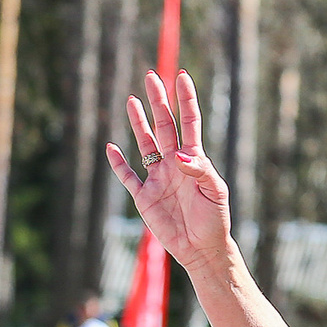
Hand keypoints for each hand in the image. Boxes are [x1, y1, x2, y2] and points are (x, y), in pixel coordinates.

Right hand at [105, 71, 233, 267]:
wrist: (202, 249)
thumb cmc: (214, 220)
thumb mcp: (215, 193)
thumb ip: (200, 170)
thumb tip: (180, 154)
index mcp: (194, 159)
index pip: (189, 123)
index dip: (186, 100)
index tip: (182, 77)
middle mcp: (174, 163)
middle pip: (164, 126)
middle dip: (158, 102)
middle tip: (152, 76)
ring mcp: (157, 178)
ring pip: (145, 144)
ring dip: (138, 123)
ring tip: (132, 100)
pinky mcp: (144, 196)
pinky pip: (127, 176)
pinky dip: (118, 163)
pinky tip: (111, 147)